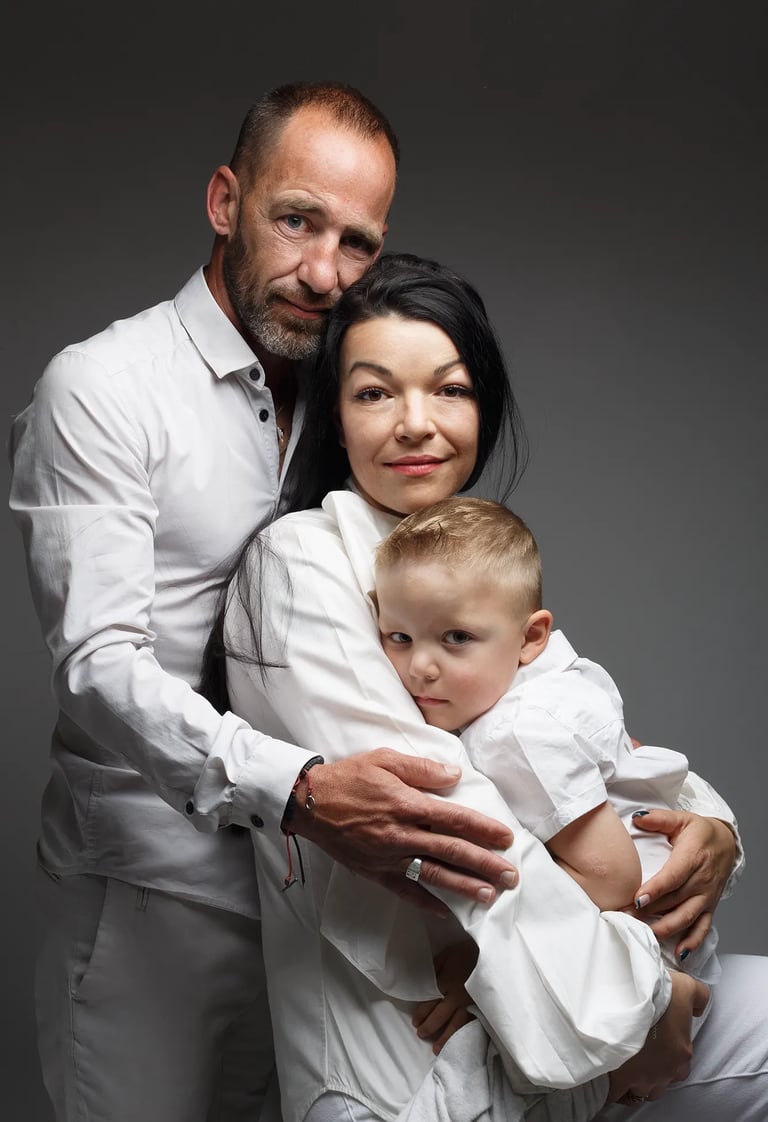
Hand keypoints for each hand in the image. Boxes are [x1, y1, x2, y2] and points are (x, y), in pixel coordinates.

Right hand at [289, 748, 516, 911]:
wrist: (307, 803)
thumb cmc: (348, 777)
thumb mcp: (384, 759)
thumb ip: (422, 769)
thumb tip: (455, 775)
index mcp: (407, 804)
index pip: (455, 819)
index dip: (483, 829)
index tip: (506, 838)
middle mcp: (401, 834)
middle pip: (451, 851)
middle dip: (485, 864)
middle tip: (511, 875)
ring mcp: (388, 857)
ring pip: (434, 874)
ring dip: (464, 886)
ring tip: (491, 896)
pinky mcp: (374, 872)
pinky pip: (404, 890)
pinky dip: (426, 902)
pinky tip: (446, 912)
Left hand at [412, 939, 478, 1051]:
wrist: (491, 953)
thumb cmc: (467, 952)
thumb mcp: (446, 955)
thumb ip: (435, 968)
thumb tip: (423, 981)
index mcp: (446, 981)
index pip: (429, 1002)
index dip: (421, 1013)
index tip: (415, 1021)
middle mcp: (456, 995)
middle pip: (440, 1015)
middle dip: (429, 1026)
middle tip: (421, 1034)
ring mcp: (470, 1003)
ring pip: (455, 1025)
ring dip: (444, 1038)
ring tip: (436, 1049)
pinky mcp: (481, 1007)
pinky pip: (470, 1024)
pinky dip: (462, 1035)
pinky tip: (459, 1042)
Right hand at [607, 971, 708, 1104]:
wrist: (624, 1001)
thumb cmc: (655, 995)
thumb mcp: (685, 986)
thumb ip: (698, 997)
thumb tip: (699, 1008)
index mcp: (681, 1052)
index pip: (682, 1062)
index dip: (670, 1051)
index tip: (657, 1039)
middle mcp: (666, 1072)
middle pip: (665, 1081)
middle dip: (656, 1072)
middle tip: (643, 1054)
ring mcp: (643, 1079)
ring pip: (644, 1091)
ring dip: (639, 1082)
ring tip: (629, 1067)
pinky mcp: (621, 1082)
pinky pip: (621, 1096)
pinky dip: (618, 1091)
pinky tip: (614, 1079)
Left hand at [632, 810, 735, 955]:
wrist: (727, 843)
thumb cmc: (700, 832)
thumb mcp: (681, 819)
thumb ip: (659, 819)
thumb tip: (637, 817)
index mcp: (692, 857)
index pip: (673, 877)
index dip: (656, 890)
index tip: (638, 900)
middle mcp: (701, 880)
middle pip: (674, 900)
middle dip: (650, 912)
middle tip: (625, 917)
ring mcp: (706, 896)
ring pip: (686, 917)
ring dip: (665, 928)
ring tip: (643, 935)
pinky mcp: (709, 906)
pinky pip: (703, 927)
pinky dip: (692, 941)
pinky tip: (679, 953)